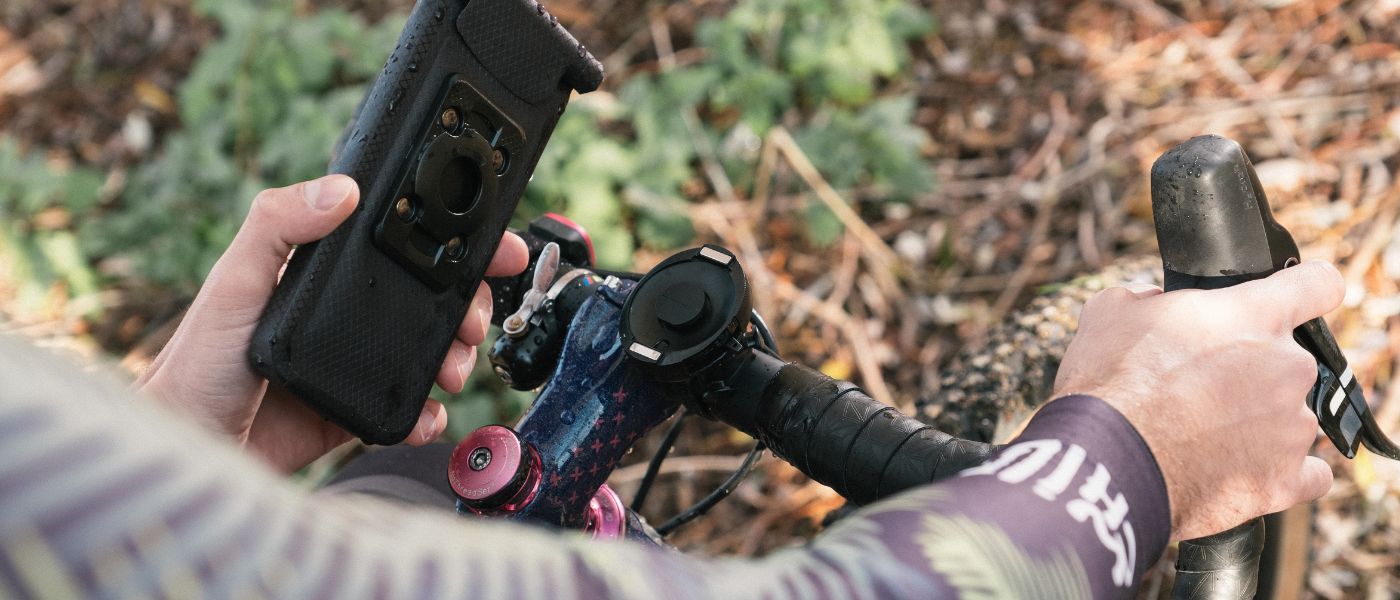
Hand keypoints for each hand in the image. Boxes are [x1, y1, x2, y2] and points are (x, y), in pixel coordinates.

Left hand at [137, 175, 528, 471]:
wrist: (191, 448)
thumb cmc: (194, 362)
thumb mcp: (235, 280)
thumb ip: (277, 225)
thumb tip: (341, 188)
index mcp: (321, 273)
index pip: (399, 244)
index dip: (453, 240)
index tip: (493, 245)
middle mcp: (345, 313)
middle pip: (430, 297)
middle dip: (467, 306)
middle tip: (473, 319)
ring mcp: (353, 362)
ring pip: (430, 352)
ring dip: (456, 358)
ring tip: (453, 370)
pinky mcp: (354, 411)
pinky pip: (408, 408)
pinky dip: (428, 413)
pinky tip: (426, 413)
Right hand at [1053, 261, 1341, 539]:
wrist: (1105, 461)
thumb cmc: (1108, 381)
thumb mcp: (1112, 311)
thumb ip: (1150, 298)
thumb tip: (1154, 304)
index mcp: (1255, 316)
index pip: (1318, 284)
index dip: (1306, 289)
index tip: (1295, 302)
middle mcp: (1288, 368)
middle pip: (1292, 363)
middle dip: (1253, 374)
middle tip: (1200, 390)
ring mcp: (1293, 429)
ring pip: (1291, 420)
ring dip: (1258, 426)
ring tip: (1202, 440)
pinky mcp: (1286, 481)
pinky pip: (1306, 476)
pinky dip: (1279, 473)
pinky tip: (1242, 472)